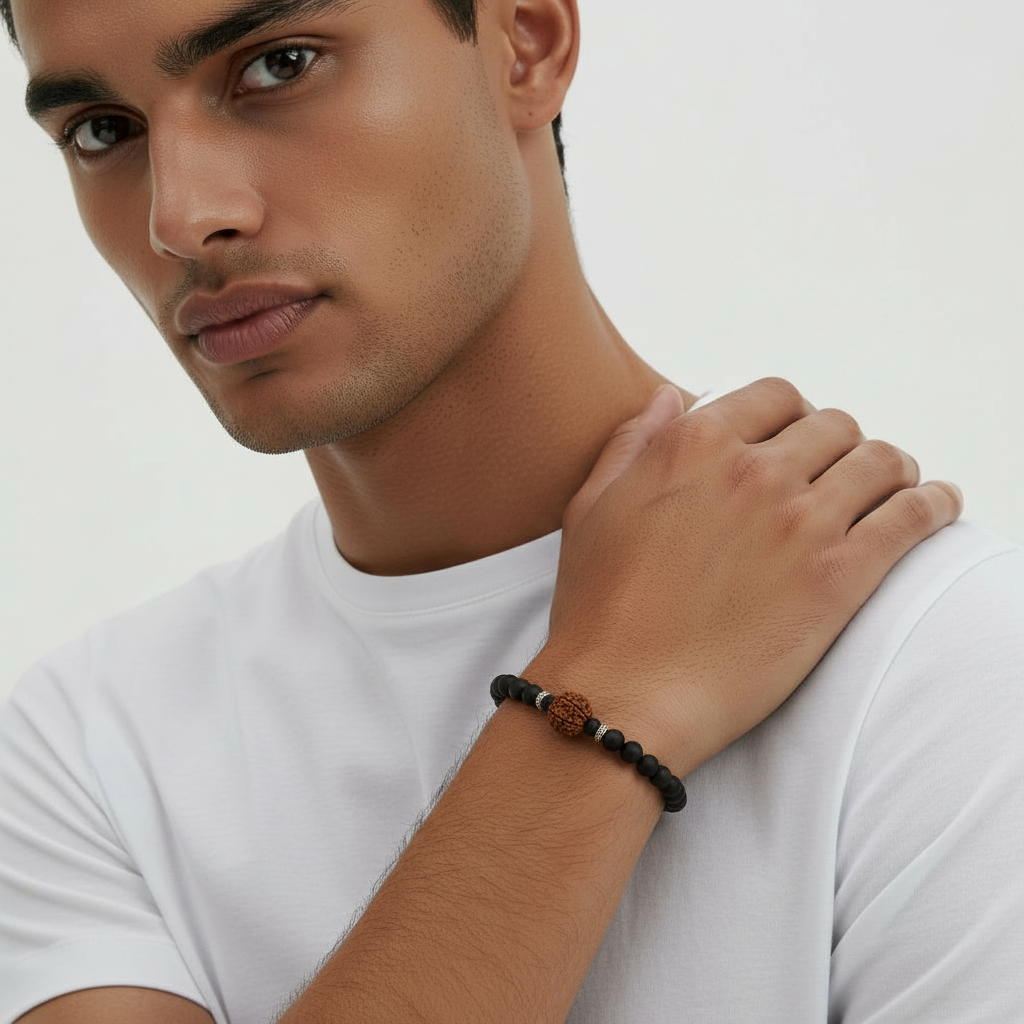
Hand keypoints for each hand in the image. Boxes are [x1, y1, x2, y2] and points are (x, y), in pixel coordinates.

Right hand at [532, 378, 961, 773]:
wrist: (624, 693)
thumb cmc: (597, 606)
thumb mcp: (592, 507)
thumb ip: (632, 442)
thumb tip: (670, 396)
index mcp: (695, 444)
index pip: (775, 396)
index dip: (792, 414)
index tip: (797, 438)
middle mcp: (754, 469)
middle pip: (833, 426)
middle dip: (839, 443)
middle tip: (840, 472)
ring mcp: (801, 521)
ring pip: (880, 461)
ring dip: (892, 468)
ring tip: (895, 485)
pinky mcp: (839, 577)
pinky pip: (912, 518)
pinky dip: (935, 503)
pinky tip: (940, 504)